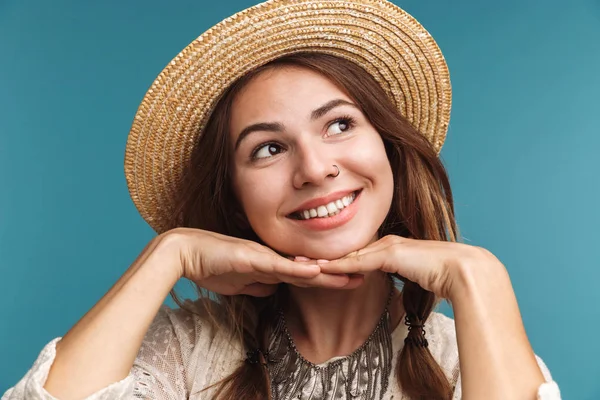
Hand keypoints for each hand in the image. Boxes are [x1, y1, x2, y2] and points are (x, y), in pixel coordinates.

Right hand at [157, 228, 361, 296]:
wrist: (186, 252)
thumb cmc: (212, 265)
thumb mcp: (242, 282)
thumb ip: (260, 284)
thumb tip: (275, 289)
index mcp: (271, 262)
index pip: (306, 271)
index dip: (328, 276)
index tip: (350, 280)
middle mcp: (272, 256)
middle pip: (310, 266)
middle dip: (338, 272)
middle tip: (365, 273)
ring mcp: (263, 255)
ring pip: (300, 264)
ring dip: (327, 271)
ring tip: (353, 272)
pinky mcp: (250, 256)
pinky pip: (278, 265)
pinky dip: (297, 270)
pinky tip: (315, 272)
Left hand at [317, 235, 499, 299]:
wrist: (464, 270)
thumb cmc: (445, 277)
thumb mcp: (417, 279)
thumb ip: (405, 280)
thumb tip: (404, 289)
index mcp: (391, 249)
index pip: (355, 254)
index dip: (334, 258)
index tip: (314, 262)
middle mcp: (385, 244)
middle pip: (346, 251)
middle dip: (321, 255)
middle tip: (295, 257)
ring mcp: (387, 247)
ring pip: (348, 255)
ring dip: (323, 259)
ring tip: (299, 262)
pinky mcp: (390, 254)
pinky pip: (358, 262)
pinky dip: (338, 265)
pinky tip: (321, 268)